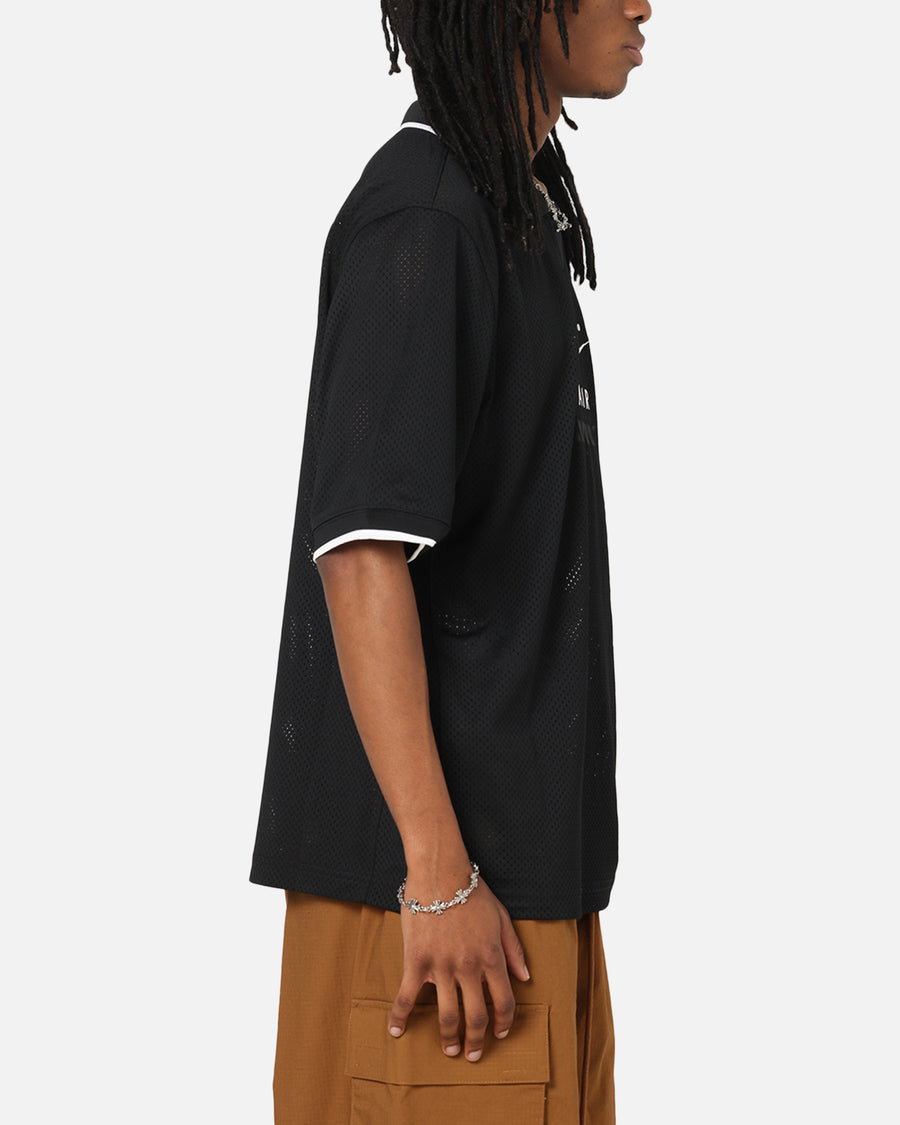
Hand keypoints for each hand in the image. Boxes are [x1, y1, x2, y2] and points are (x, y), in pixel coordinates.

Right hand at [388, 872, 530, 1061]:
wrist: (440, 871)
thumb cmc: (472, 891)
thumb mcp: (501, 917)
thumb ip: (514, 950)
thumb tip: (525, 978)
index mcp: (491, 957)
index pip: (503, 1001)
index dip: (504, 1023)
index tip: (500, 1034)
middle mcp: (468, 967)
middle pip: (476, 1016)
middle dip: (476, 1041)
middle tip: (472, 1054)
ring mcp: (441, 966)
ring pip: (447, 1014)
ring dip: (448, 1038)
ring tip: (448, 1049)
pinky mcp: (416, 960)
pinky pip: (406, 996)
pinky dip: (400, 1017)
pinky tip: (396, 1032)